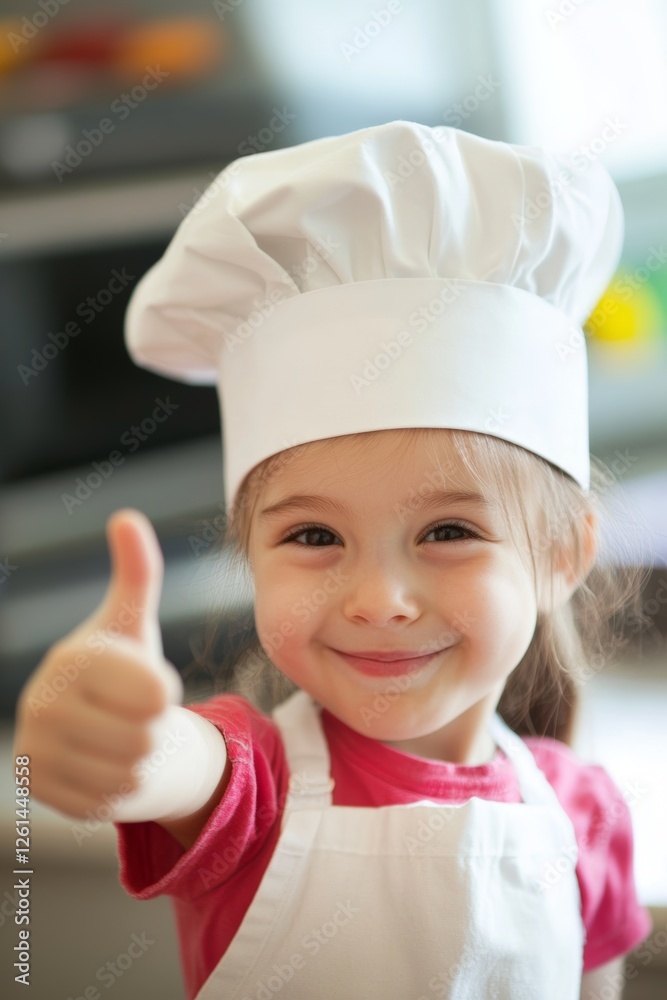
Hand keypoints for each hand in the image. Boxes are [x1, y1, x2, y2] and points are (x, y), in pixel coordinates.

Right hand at [13, 508, 182, 819]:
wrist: (89, 723)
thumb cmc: (121, 667)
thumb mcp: (133, 621)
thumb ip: (137, 571)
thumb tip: (125, 516)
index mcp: (71, 658)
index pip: (157, 694)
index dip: (165, 692)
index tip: (147, 683)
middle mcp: (41, 701)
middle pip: (144, 737)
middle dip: (151, 729)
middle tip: (130, 716)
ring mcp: (33, 747)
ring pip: (128, 772)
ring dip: (138, 760)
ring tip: (119, 737)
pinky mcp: (36, 788)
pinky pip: (106, 802)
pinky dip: (117, 788)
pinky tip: (102, 764)